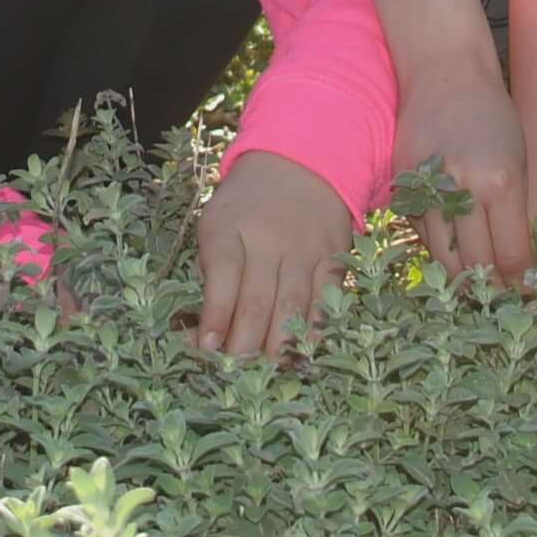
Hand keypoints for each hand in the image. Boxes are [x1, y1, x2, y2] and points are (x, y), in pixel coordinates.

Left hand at [192, 154, 354, 357]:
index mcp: (228, 227)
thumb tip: (202, 331)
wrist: (300, 161)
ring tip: (267, 373)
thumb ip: (211, 270)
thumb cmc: (246, 204)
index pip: (222, 275)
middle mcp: (268, 237)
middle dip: (245, 344)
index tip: (208, 348)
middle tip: (236, 375)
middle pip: (257, 300)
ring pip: (291, 307)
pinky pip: (325, 300)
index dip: (215, 315)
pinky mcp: (334, 256)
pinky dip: (314, 330)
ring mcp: (304, 248)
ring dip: (279, 346)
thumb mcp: (216, 221)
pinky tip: (304, 352)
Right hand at [390, 54, 534, 286]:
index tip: (525, 289)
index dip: (520, 280)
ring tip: (472, 280)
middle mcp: (465, 189)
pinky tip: (449, 244)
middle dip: (489, 285)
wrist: (444, 72)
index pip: (513, 255)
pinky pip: (421, 231)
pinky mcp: (403, 183)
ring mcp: (429, 187)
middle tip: (497, 293)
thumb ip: (517, 209)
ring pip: (442, 256)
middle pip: (476, 265)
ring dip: (458, 274)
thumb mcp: (518, 158)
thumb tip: (518, 262)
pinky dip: (436, 244)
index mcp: (503, 183)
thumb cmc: (493, 114)